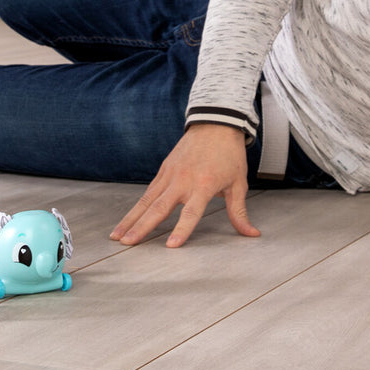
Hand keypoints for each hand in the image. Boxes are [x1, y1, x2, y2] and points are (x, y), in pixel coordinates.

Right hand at [110, 123, 257, 247]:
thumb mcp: (238, 183)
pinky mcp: (164, 169)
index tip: (170, 246)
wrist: (215, 124)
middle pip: (159, 208)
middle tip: (128, 243)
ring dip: (131, 219)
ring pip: (146, 201)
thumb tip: (251, 234)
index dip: (181, 230)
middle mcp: (183, 180)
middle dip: (142, 227)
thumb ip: (239, 212)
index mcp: (203, 185)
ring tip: (118, 236)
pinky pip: (148, 192)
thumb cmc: (229, 154)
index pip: (191, 212)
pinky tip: (127, 220)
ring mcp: (170, 174)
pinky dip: (136, 207)